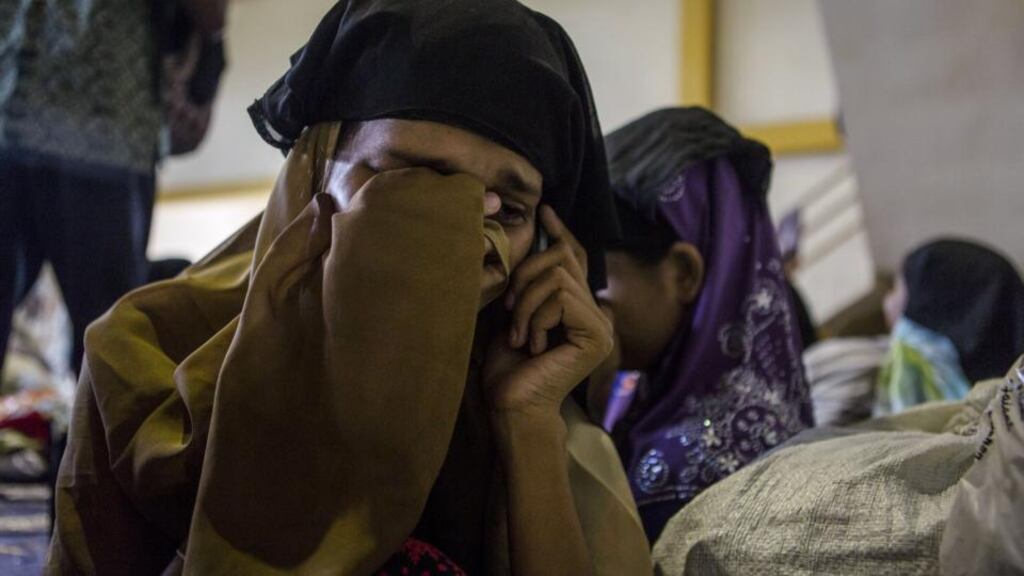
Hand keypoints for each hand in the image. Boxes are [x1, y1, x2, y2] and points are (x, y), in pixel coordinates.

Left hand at [483, 206, 613, 417]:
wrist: (512, 407)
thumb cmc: (507, 369)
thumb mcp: (513, 315)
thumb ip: (527, 285)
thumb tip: (532, 243)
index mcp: (577, 308)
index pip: (575, 258)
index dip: (560, 233)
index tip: (544, 212)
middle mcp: (596, 313)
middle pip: (563, 259)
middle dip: (526, 277)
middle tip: (510, 311)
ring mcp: (600, 324)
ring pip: (559, 276)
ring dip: (527, 302)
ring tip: (520, 335)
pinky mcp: (597, 334)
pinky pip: (561, 295)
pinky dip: (537, 315)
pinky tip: (534, 344)